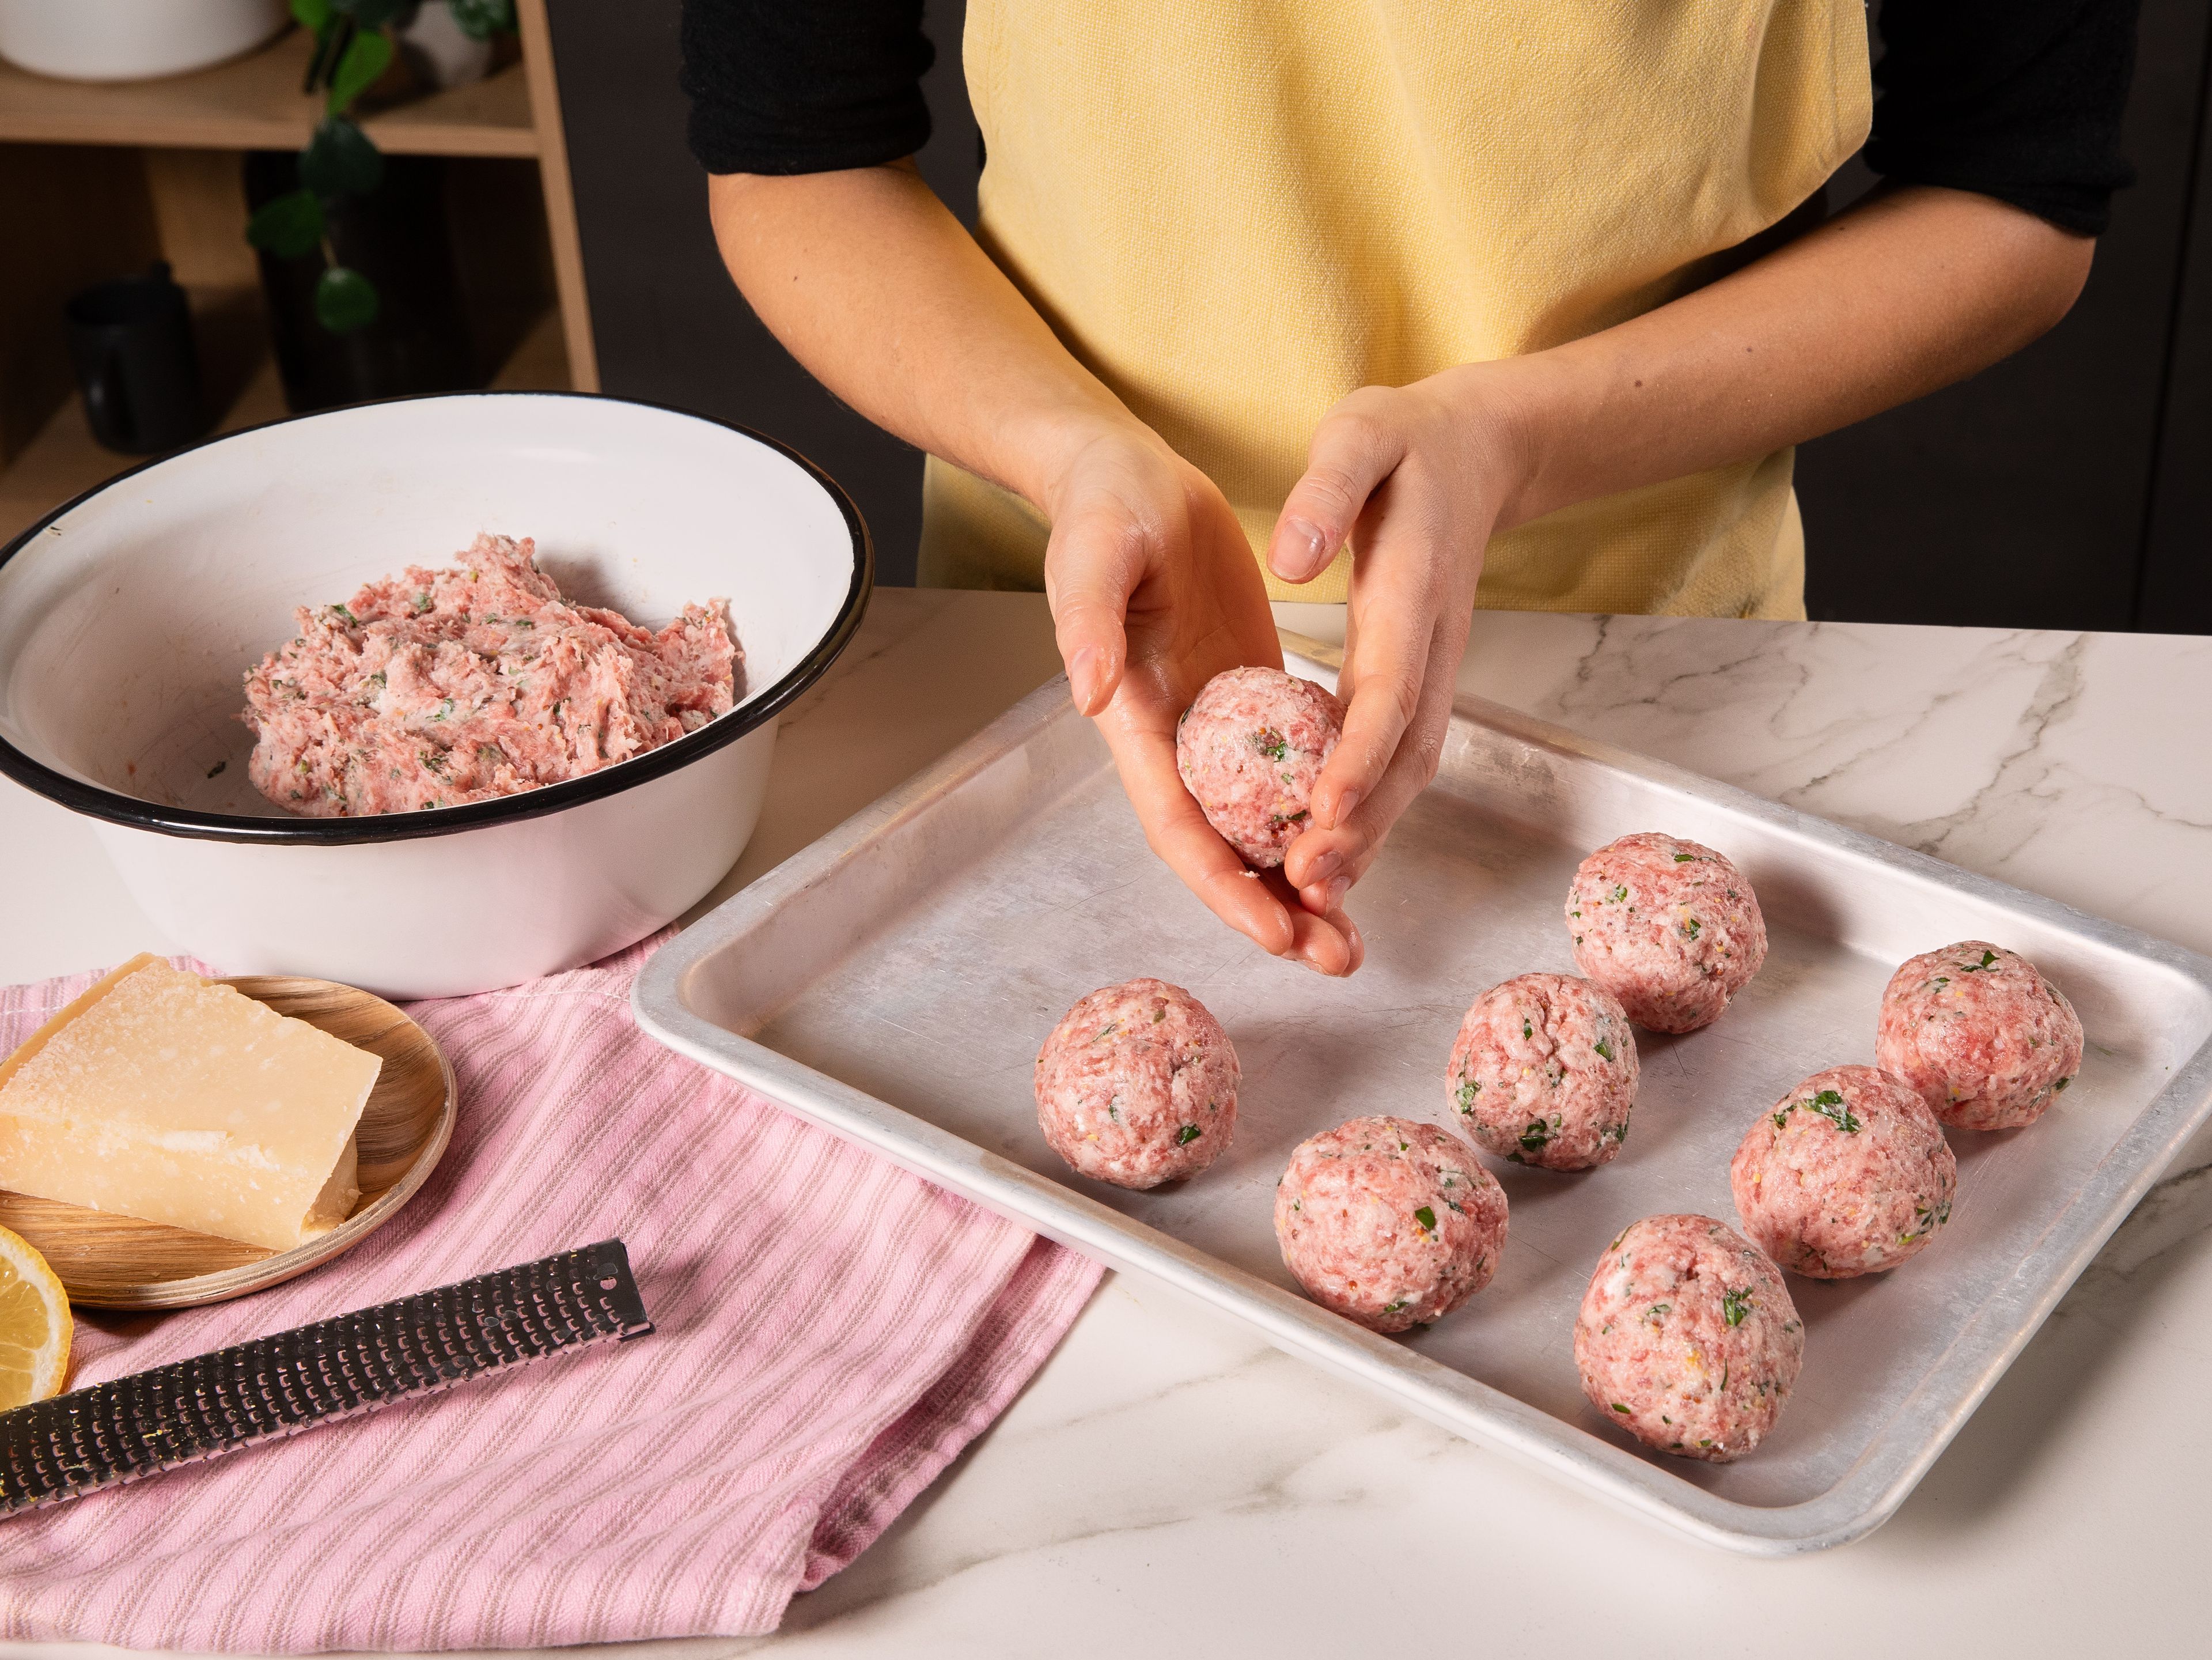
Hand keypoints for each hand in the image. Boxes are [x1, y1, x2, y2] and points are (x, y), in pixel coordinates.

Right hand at [1043, 424, 1364, 974]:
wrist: (1125, 476)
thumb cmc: (1101, 512)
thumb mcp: (1093, 556)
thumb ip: (1087, 623)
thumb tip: (1089, 694)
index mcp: (1136, 722)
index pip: (1178, 826)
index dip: (1225, 885)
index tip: (1276, 932)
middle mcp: (1176, 742)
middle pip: (1224, 851)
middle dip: (1277, 913)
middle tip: (1340, 959)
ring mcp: (1215, 728)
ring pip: (1259, 827)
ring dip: (1305, 883)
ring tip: (1354, 937)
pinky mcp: (1250, 700)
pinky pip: (1288, 777)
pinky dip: (1320, 817)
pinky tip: (1362, 845)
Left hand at [1265, 370, 1529, 916]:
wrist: (1478, 449)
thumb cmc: (1406, 441)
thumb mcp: (1361, 434)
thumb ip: (1330, 489)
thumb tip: (1292, 558)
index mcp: (1409, 591)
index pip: (1387, 691)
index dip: (1359, 758)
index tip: (1326, 813)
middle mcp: (1430, 644)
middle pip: (1404, 754)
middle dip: (1363, 825)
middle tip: (1311, 886)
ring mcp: (1434, 668)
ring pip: (1409, 768)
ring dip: (1371, 834)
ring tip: (1317, 894)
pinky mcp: (1421, 679)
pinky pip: (1401, 757)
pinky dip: (1374, 809)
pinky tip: (1334, 850)